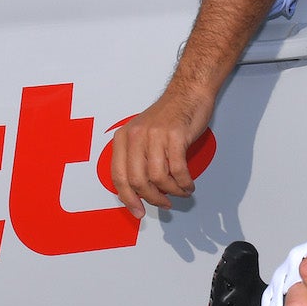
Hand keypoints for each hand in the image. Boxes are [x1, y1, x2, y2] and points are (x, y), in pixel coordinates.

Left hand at [108, 87, 211, 216]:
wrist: (188, 93)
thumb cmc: (168, 117)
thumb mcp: (142, 135)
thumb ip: (137, 159)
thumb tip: (139, 192)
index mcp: (123, 138)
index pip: (119, 176)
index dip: (128, 199)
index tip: (138, 212)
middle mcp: (135, 136)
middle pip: (138, 181)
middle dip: (153, 198)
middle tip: (164, 203)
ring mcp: (155, 135)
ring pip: (158, 178)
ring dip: (172, 191)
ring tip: (181, 192)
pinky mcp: (175, 135)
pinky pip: (178, 169)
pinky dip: (184, 182)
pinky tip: (188, 184)